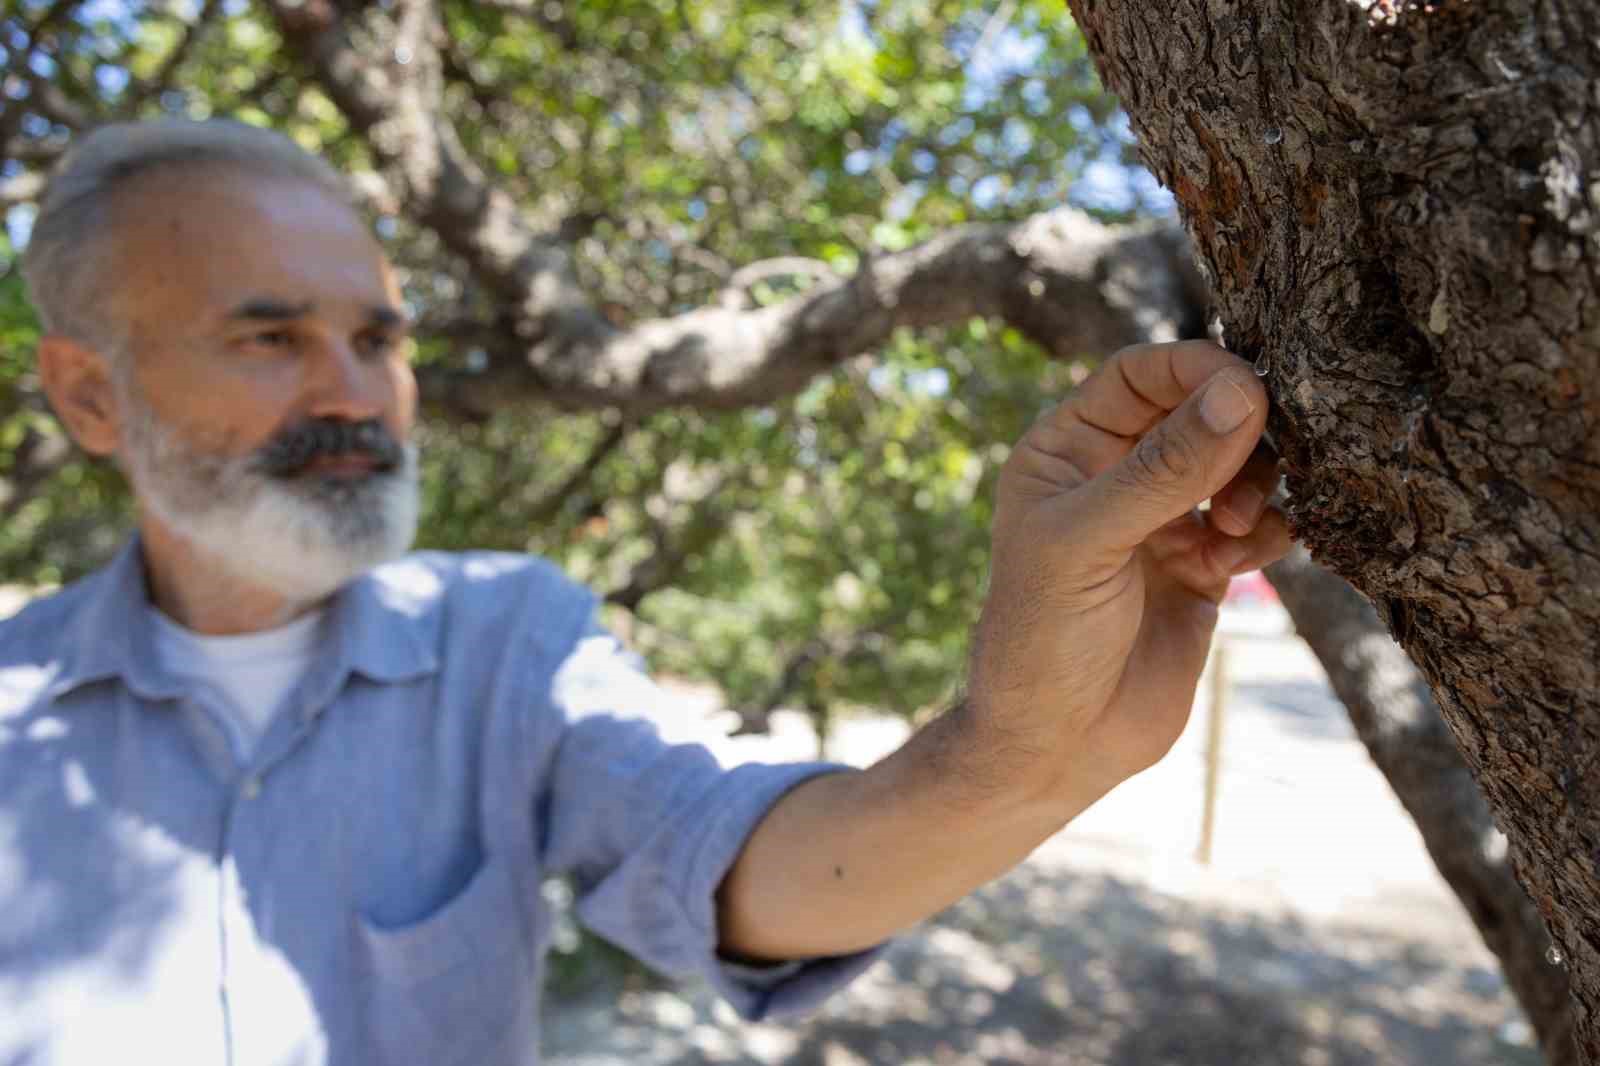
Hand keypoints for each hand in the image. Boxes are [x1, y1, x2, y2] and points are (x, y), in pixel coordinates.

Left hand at [966, 340, 1291, 807]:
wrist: (1057, 746)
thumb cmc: (1043, 638)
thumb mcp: (1089, 543)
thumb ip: (1164, 468)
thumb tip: (1241, 391)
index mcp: (1066, 451)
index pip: (1139, 375)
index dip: (1194, 368)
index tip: (1249, 384)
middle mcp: (1115, 477)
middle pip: (1200, 411)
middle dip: (1237, 429)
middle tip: (1252, 468)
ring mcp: (1163, 521)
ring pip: (1239, 464)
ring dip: (1256, 481)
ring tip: (1238, 525)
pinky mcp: (1204, 568)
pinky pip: (1260, 523)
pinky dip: (1270, 530)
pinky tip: (1248, 556)